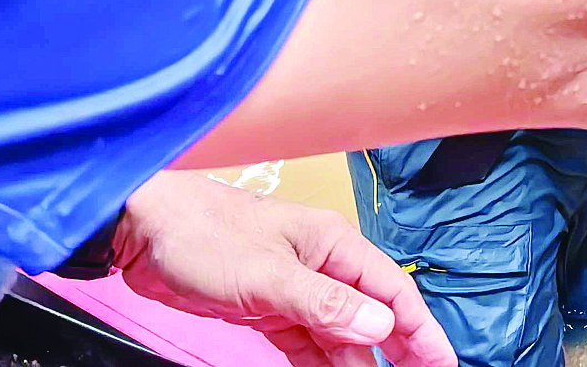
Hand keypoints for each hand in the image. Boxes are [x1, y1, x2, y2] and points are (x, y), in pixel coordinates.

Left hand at [112, 172, 455, 366]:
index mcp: (331, 244)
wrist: (143, 233)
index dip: (420, 326)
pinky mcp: (266, 308)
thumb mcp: (267, 275)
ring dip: (359, 361)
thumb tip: (379, 325)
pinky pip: (306, 343)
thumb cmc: (202, 233)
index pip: (392, 288)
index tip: (442, 359)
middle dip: (400, 346)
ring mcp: (293, 288)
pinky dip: (322, 363)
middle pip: (372, 313)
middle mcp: (320, 265)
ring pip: (340, 333)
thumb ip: (324, 303)